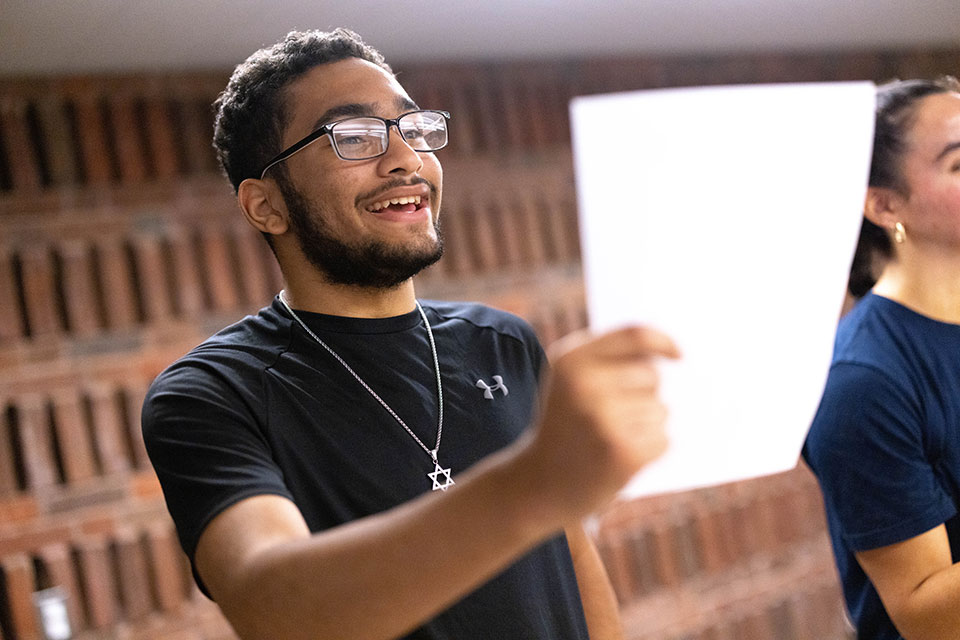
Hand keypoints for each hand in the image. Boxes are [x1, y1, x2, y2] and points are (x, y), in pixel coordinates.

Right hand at [522, 326, 678, 523]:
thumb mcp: (569, 379)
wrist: (539, 483)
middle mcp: (585, 386)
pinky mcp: (623, 453)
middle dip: (644, 393)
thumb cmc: (565, 423)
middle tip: (611, 415)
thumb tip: (669, 353)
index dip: (663, 341)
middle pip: (652, 375)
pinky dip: (650, 449)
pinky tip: (620, 456)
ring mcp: (604, 420)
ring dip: (646, 425)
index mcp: (571, 360)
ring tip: (611, 437)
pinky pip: (663, 439)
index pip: (635, 335)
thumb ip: (608, 355)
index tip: (677, 355)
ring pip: (660, 409)